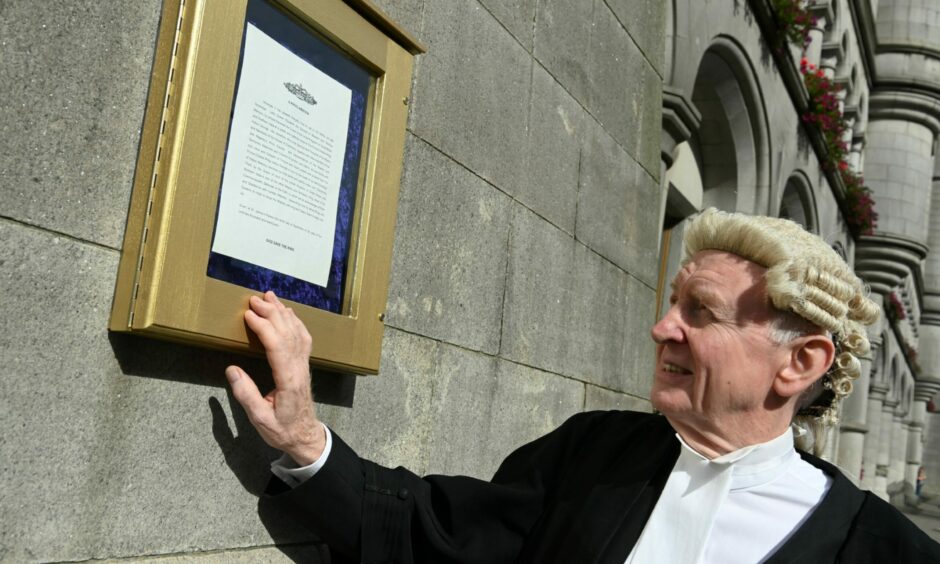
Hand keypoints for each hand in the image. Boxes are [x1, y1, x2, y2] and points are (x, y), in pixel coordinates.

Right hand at [226, 291, 324, 464]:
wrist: (305, 436)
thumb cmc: (282, 430)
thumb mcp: (260, 419)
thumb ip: (246, 395)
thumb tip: (231, 370)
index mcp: (288, 380)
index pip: (278, 347)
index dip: (264, 328)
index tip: (248, 315)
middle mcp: (299, 369)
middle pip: (288, 333)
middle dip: (271, 313)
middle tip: (254, 299)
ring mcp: (304, 366)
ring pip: (297, 332)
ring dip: (283, 312)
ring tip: (269, 297)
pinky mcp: (304, 366)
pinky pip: (303, 338)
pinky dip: (295, 322)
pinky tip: (288, 312)